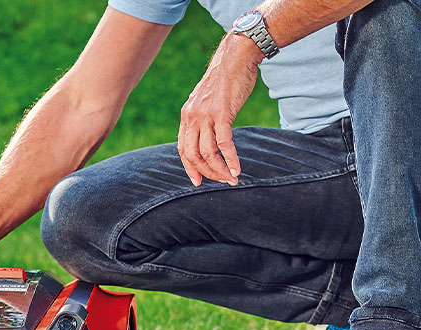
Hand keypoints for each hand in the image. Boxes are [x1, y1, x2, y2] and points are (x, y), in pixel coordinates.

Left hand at [178, 35, 262, 185]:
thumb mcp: (207, 100)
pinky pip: (224, 143)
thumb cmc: (226, 79)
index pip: (182, 149)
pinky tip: (237, 170)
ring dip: (220, 170)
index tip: (199, 181)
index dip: (190, 168)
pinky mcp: (222, 113)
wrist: (235, 57)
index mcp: (187, 115)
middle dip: (207, 172)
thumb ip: (204, 117)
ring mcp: (206, 115)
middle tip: (222, 180)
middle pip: (193, 155)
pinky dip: (230, 160)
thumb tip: (209, 135)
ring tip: (232, 178)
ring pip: (208, 152)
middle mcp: (192, 116)